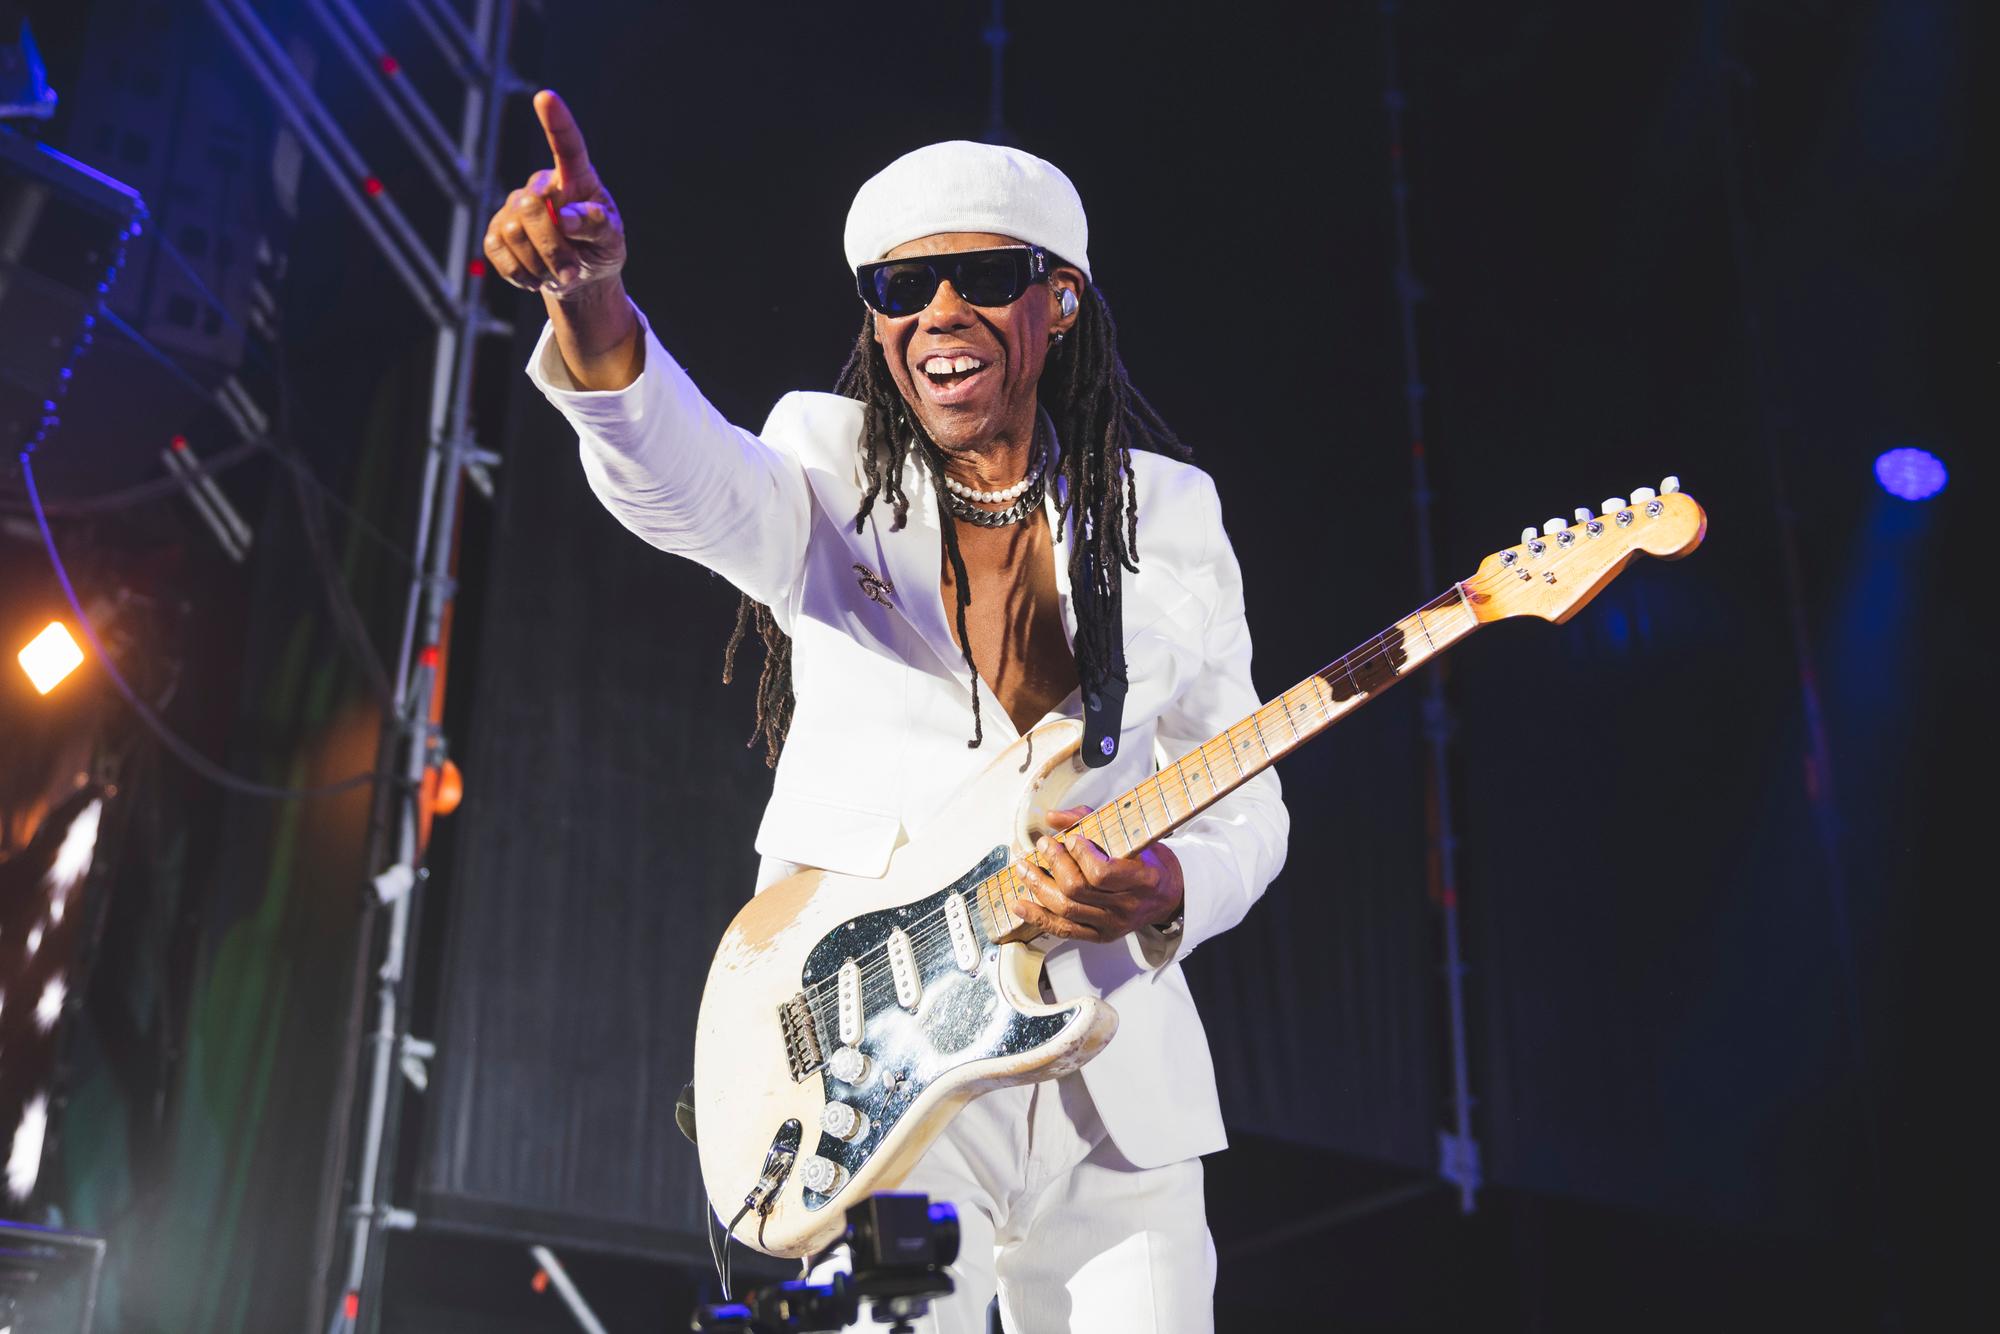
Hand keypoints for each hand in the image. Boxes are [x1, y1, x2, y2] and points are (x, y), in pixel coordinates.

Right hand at [483, 90, 625, 295]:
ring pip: (513, 233)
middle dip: (553, 246)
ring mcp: (512, 207)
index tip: (546, 97)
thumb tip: (566, 219)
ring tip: (561, 273)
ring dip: (542, 265)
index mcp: (575, 177)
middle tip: (573, 269)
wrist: (578, 277)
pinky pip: (498, 253)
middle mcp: (540, 186)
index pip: (567, 145)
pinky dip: (523, 275)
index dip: (556, 122)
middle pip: (531, 206)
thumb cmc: (599, 249)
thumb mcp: (612, 240)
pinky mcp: (495, 233)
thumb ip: (597, 226)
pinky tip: (538, 276)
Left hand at [1013, 806, 1185, 944]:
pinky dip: (1038, 917)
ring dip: (1039, 887)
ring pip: (1066, 910)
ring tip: (1024, 868)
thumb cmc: (1150, 861)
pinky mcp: (1100, 936)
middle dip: (1054, 865)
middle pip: (1078, 890)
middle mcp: (1126, 906)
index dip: (1081, 855)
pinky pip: (1064, 930)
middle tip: (1042, 846)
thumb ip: (1091, 820)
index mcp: (1142, 879)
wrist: (1168, 895)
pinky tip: (1020, 904)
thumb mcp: (1132, 835)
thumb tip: (1053, 817)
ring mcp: (1112, 925)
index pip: (1103, 873)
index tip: (1071, 838)